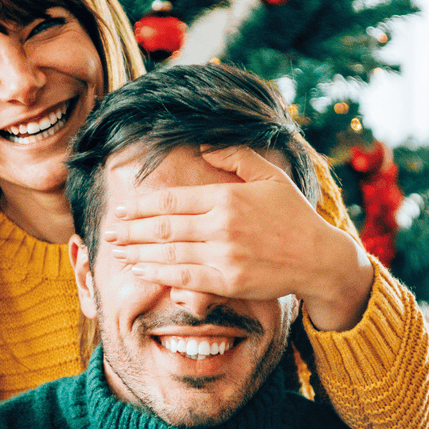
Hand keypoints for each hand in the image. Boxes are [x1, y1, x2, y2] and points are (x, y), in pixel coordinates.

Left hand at [103, 146, 374, 330]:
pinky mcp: (228, 281)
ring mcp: (224, 255)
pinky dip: (158, 273)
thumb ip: (237, 157)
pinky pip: (184, 277)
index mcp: (227, 197)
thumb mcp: (270, 176)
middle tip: (110, 232)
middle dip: (131, 230)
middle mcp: (222, 225)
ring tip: (118, 251)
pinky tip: (142, 269)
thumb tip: (205, 146)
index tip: (122, 209)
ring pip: (169, 252)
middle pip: (164, 227)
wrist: (319, 258)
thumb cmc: (294, 215)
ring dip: (138, 252)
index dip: (142, 206)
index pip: (172, 201)